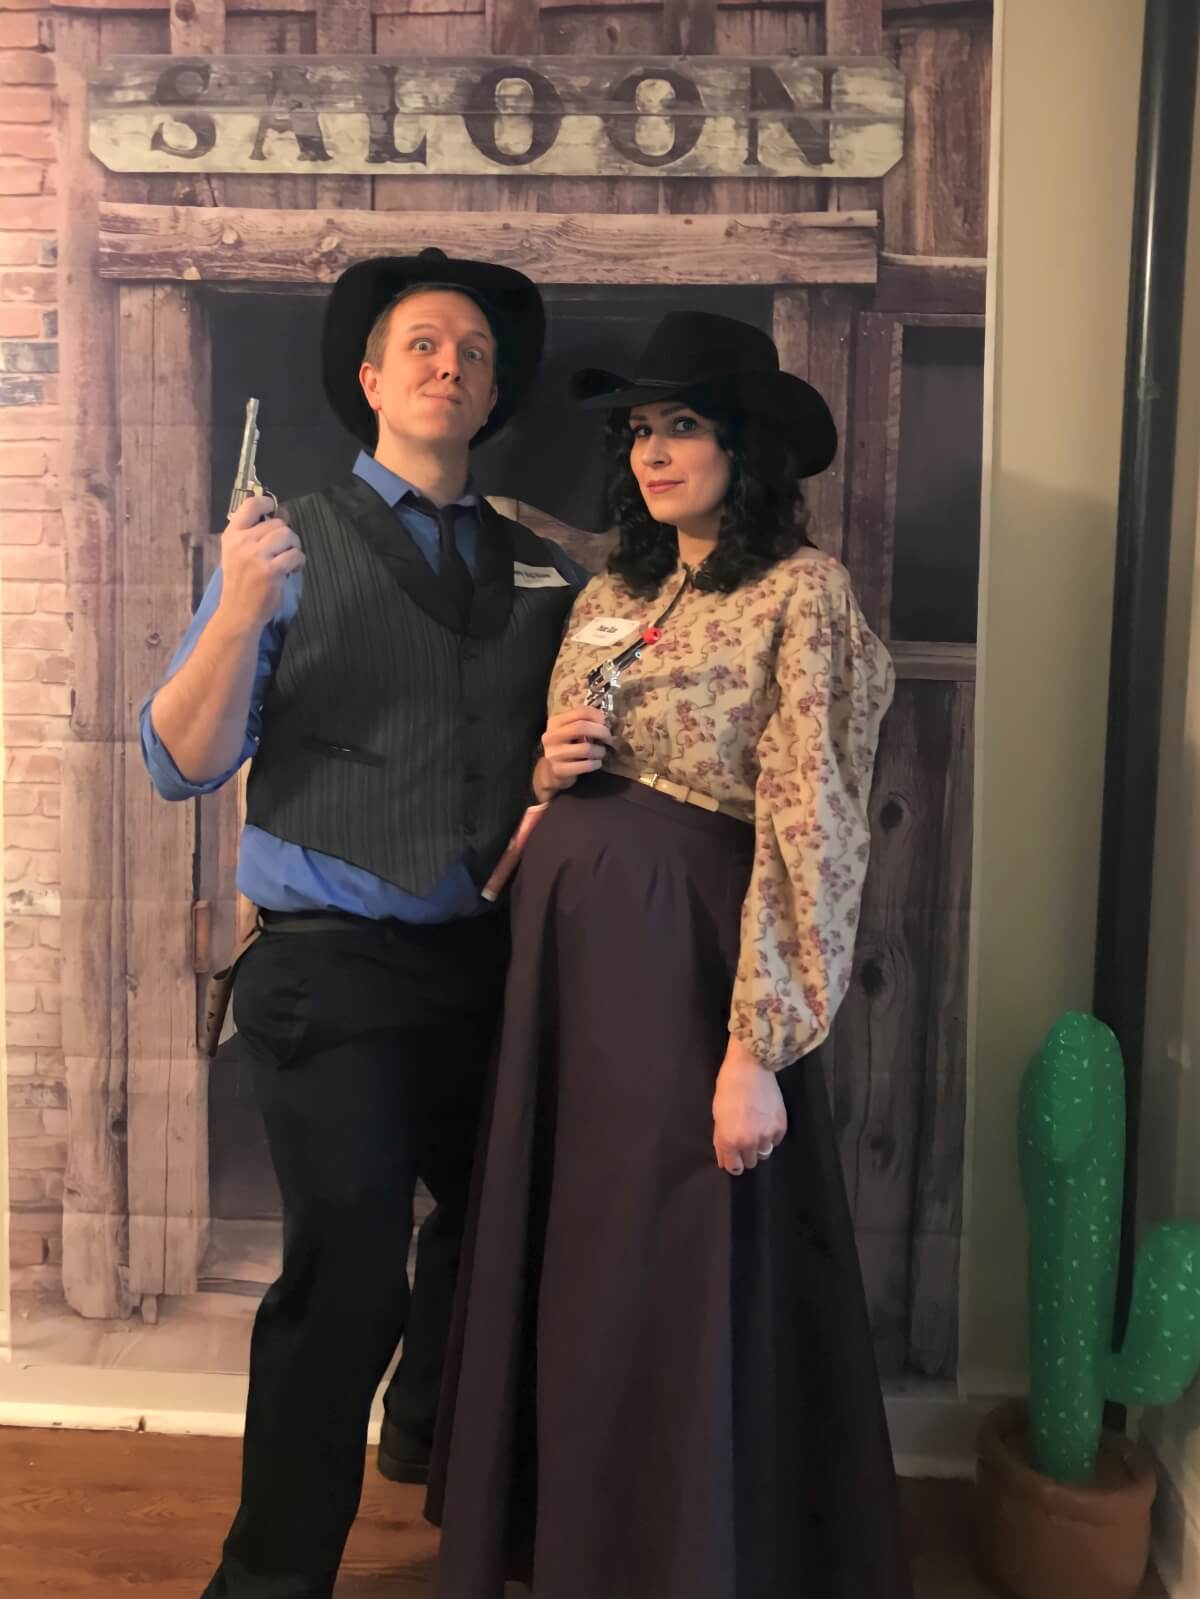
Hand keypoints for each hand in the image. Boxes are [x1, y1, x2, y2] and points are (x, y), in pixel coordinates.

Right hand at [215, 494, 303, 635]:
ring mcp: (256, 557)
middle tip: (284, 550)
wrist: (237, 613)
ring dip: (294, 546)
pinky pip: (296, 555)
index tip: (275, 509)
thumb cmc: (240, 582)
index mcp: (232, 535)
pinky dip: (299, 562)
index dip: (267, 502)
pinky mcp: (271, 571)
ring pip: (288, 535)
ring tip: (289, 559)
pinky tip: (293, 570)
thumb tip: (283, 512)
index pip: (250, 505)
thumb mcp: (238, 553)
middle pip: (277, 523)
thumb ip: (255, 533)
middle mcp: (242, 542)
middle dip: (287, 535)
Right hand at [533, 707, 614, 801]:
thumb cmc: (566, 746)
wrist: (550, 771)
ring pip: (586, 749)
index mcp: (555, 722)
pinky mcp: (559, 770)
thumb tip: (606, 720)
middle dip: (601, 732)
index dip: (597, 715)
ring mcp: (554, 754)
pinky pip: (585, 766)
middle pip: (582, 727)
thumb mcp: (569, 731)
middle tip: (608, 738)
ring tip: (601, 752)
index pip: (581, 711)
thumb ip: (583, 722)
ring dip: (600, 751)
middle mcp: (551, 736)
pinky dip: (595, 764)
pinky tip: (597, 763)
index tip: (605, 722)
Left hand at [712, 1037, 786, 1176]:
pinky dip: (771, 1135)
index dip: (732, 1162)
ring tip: (755, 1129)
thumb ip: (721, 1140)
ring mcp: (767, 1135)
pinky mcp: (780, 1127)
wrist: (750, 1068)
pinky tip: (765, 1121)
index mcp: (729, 1140)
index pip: (734, 1167)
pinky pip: (775, 1140)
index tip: (733, 1156)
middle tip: (743, 1138)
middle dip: (745, 1154)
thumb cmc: (727, 1088)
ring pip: (764, 1153)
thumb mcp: (718, 1116)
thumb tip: (724, 1160)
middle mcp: (749, 1143)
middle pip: (751, 1162)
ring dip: (759, 1146)